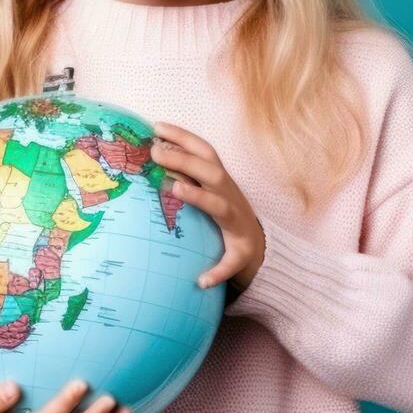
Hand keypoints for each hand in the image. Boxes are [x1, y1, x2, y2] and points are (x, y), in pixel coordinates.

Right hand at [150, 120, 266, 291]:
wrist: (256, 231)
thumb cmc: (241, 247)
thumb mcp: (236, 263)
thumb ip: (221, 272)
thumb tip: (202, 283)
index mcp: (231, 214)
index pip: (215, 202)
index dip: (197, 195)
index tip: (176, 188)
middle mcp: (228, 190)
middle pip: (209, 170)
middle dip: (184, 160)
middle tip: (155, 153)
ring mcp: (223, 175)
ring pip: (205, 152)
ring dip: (182, 138)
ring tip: (155, 129)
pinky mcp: (216, 167)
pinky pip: (200, 147)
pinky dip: (182, 136)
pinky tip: (159, 129)